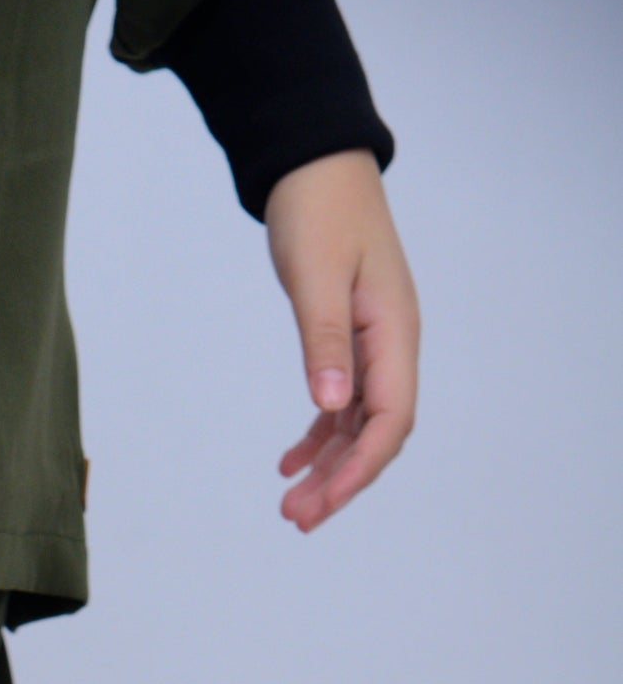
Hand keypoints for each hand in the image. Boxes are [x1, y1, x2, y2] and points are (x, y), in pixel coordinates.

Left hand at [265, 149, 419, 532]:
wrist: (316, 165)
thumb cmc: (319, 212)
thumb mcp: (317, 278)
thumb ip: (324, 343)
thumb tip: (332, 406)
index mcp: (394, 332)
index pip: (390, 420)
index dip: (359, 470)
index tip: (322, 504)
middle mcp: (392, 344)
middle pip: (377, 433)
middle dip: (341, 481)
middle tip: (297, 518)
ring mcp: (373, 344)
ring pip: (358, 425)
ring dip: (328, 467)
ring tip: (291, 504)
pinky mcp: (349, 339)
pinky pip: (342, 403)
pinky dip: (318, 436)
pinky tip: (289, 461)